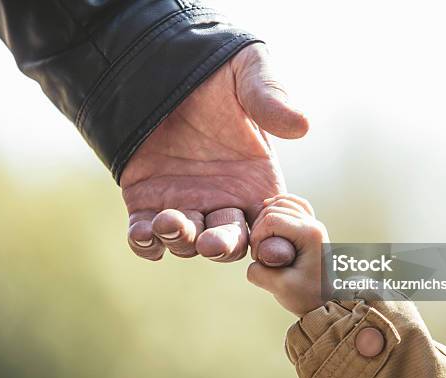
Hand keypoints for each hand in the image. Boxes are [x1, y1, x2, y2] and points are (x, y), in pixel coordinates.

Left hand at [121, 44, 308, 262]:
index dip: (274, 239)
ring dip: (181, 240)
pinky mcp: (147, 201)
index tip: (269, 244)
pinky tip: (144, 234)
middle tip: (211, 242)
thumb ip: (270, 98)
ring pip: (188, 242)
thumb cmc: (214, 67)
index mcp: (256, 182)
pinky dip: (145, 242)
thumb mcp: (247, 72)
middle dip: (222, 247)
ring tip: (169, 221)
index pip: (271, 224)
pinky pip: (147, 234)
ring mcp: (186, 203)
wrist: (159, 62)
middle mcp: (223, 199)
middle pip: (230, 242)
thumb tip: (302, 125)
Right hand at [247, 194, 328, 316]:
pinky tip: (268, 211)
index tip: (257, 258)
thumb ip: (259, 272)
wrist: (330, 303)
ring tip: (262, 240)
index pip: (271, 220)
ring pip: (283, 202)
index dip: (256, 237)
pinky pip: (293, 205)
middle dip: (259, 228)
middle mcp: (314, 224)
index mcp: (310, 234)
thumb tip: (253, 259)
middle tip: (259, 253)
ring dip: (265, 217)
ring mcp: (314, 224)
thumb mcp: (280, 288)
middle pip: (274, 208)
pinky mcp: (310, 227)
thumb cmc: (309, 297)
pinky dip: (279, 205)